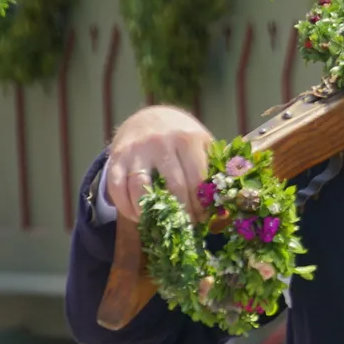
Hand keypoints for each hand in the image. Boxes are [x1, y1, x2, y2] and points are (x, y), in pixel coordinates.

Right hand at [104, 106, 213, 221]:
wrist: (150, 116)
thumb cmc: (183, 137)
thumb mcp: (202, 142)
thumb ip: (214, 165)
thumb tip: (227, 199)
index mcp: (187, 139)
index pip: (197, 180)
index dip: (200, 205)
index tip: (202, 219)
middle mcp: (161, 142)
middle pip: (173, 186)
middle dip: (181, 212)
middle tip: (185, 226)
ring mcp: (137, 150)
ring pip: (140, 187)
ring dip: (149, 211)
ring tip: (159, 224)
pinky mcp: (117, 157)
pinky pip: (116, 186)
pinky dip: (124, 205)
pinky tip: (136, 216)